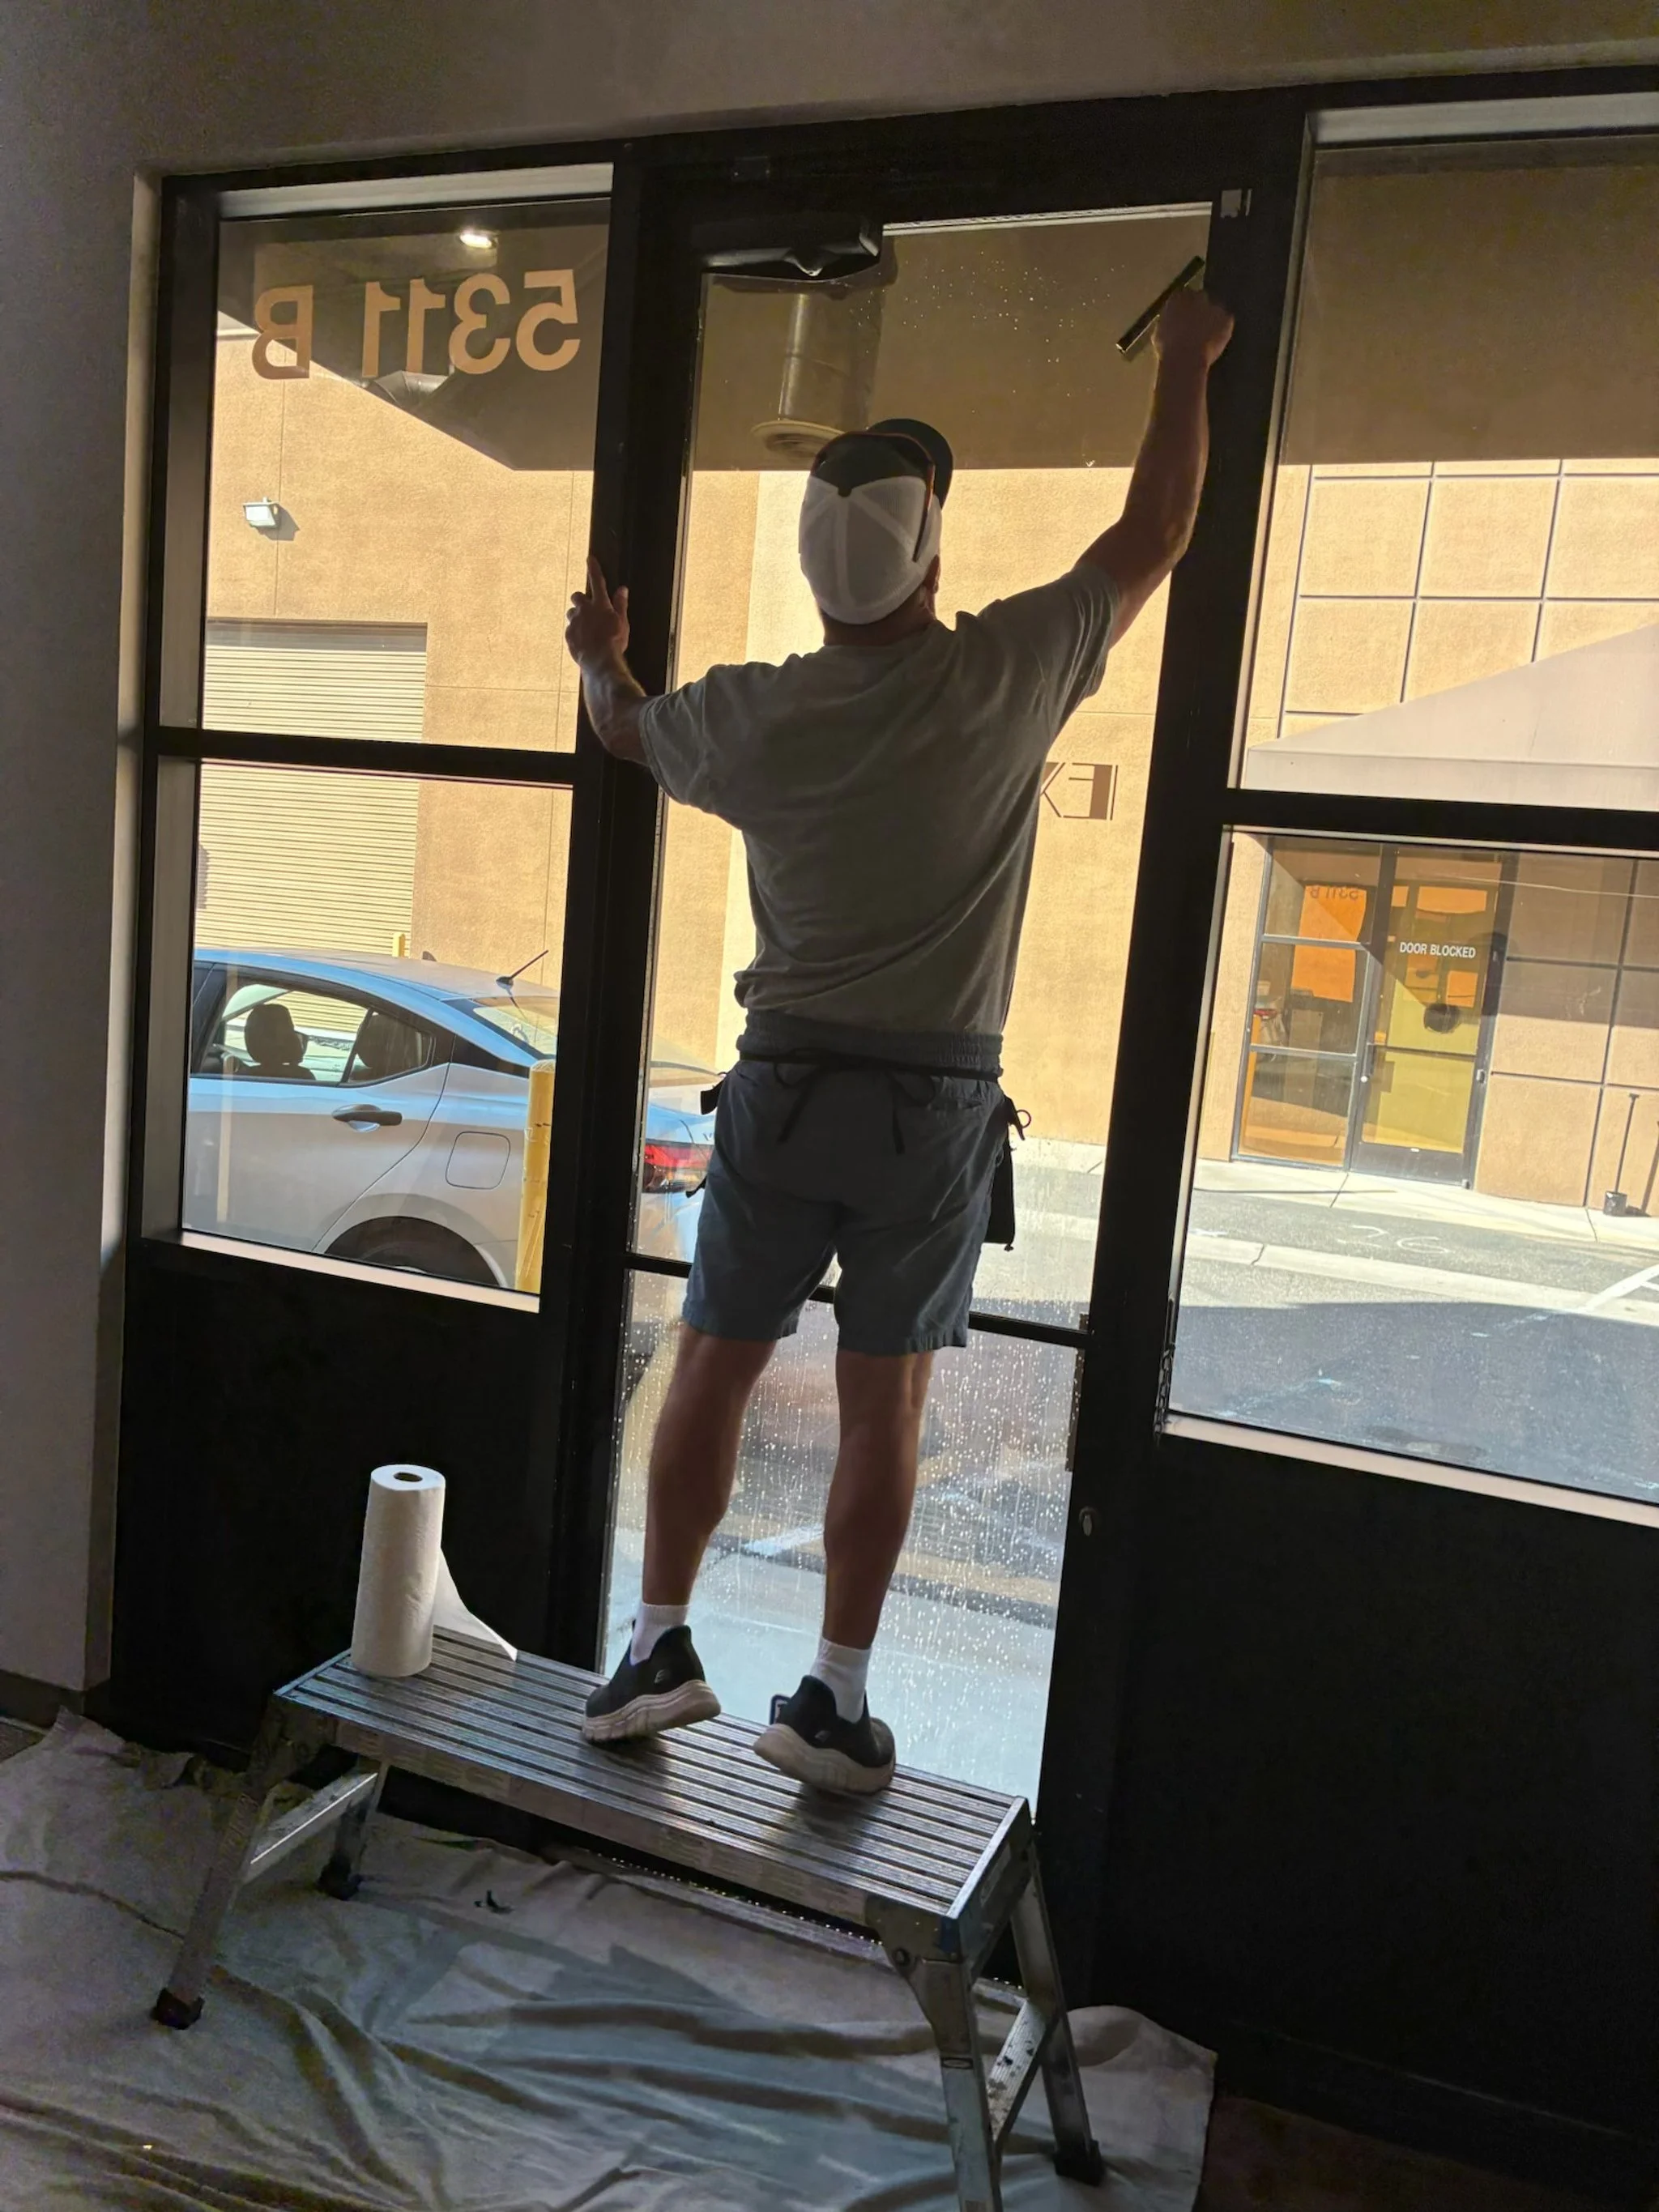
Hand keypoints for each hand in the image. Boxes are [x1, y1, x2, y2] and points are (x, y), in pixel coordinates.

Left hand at [566, 555, 630, 669]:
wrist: (599, 660)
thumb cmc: (614, 641)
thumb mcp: (622, 622)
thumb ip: (620, 604)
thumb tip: (622, 590)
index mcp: (600, 604)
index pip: (596, 581)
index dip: (593, 569)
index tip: (590, 559)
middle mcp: (584, 610)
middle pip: (577, 597)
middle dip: (581, 600)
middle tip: (588, 609)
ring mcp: (574, 622)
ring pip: (571, 613)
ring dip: (577, 617)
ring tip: (587, 628)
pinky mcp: (569, 635)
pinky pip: (570, 629)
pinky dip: (576, 632)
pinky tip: (584, 641)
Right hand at [1154, 286, 1233, 367]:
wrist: (1185, 358)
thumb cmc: (1167, 347)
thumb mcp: (1160, 331)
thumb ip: (1169, 321)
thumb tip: (1172, 323)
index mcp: (1178, 297)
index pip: (1183, 295)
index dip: (1184, 307)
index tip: (1184, 317)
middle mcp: (1198, 296)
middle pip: (1201, 299)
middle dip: (1199, 309)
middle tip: (1196, 326)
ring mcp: (1214, 306)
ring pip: (1215, 310)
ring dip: (1212, 319)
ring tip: (1207, 337)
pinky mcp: (1227, 319)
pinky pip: (1226, 323)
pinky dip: (1223, 330)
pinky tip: (1215, 342)